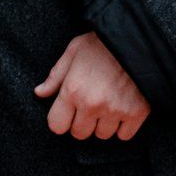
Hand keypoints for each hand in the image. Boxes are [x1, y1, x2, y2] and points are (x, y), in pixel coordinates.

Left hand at [33, 32, 150, 140]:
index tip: (67, 111)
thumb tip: (39, 93)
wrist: (135, 39)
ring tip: (106, 103)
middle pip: (79, 133)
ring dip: (102, 123)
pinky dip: (122, 127)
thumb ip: (55, 76)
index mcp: (72, 89)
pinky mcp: (136, 114)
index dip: (60, 119)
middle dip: (81, 122)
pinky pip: (124, 136)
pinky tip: (121, 109)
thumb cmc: (101, 43)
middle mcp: (92, 104)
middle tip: (88, 105)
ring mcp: (115, 111)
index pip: (56, 125)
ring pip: (102, 135)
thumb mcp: (73, 52)